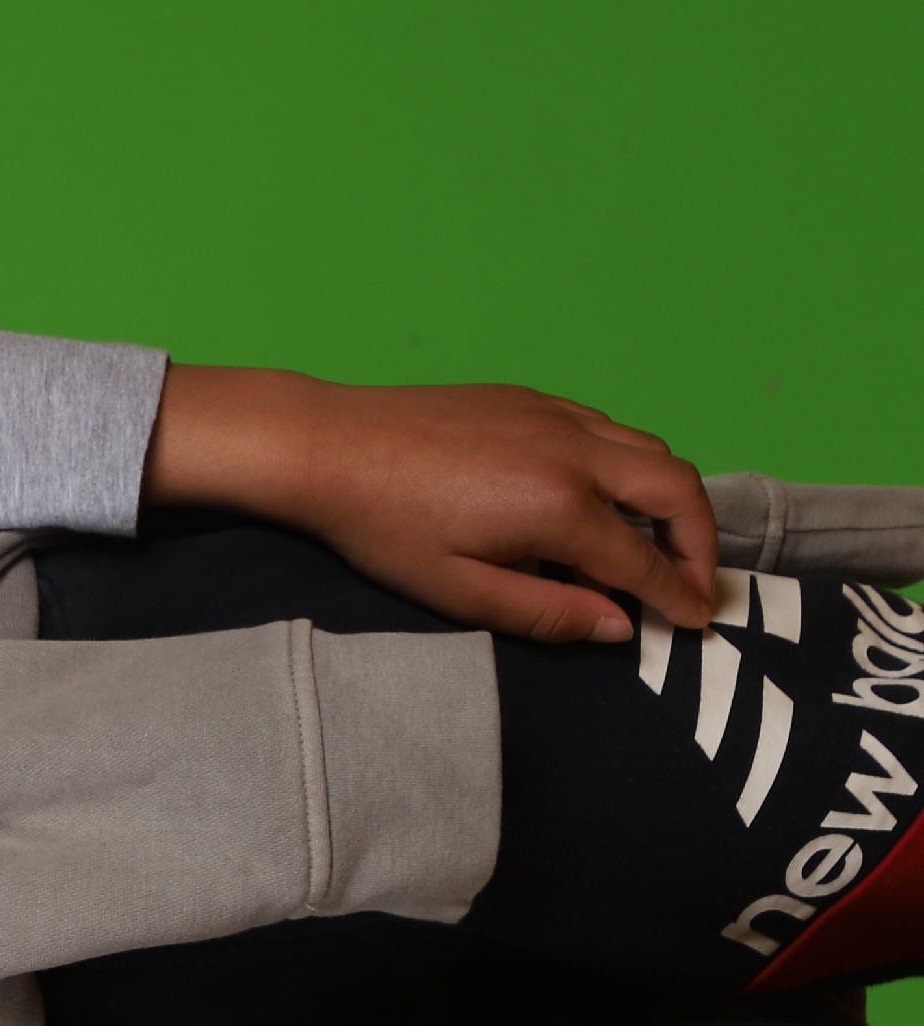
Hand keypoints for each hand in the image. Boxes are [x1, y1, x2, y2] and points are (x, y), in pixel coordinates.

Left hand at [143, 365, 722, 644]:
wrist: (326, 446)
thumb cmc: (382, 526)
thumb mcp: (459, 591)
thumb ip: (548, 613)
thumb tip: (620, 628)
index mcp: (560, 507)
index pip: (644, 562)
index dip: (677, 598)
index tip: (696, 624)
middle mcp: (574, 452)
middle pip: (677, 489)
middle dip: (700, 542)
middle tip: (692, 583)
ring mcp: (556, 416)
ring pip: (651, 448)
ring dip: (671, 498)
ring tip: (655, 544)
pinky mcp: (531, 398)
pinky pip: (609, 428)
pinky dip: (630, 463)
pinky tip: (601, 497)